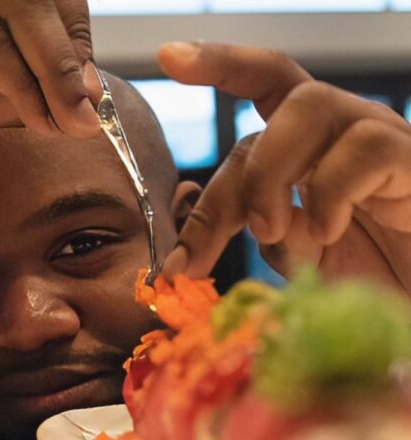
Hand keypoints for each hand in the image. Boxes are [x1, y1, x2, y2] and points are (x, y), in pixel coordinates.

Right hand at [0, 0, 99, 143]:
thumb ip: (36, 95)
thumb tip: (88, 103)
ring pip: (23, 12)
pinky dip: (17, 78)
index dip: (78, 52)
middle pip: (48, 3)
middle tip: (88, 119)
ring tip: (71, 121)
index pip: (58, 5)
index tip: (91, 103)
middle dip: (71, 67)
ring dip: (53, 73)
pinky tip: (34, 114)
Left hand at [160, 43, 410, 294]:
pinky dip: (329, 194)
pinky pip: (365, 148)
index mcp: (308, 144)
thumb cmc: (363, 275)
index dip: (219, 63)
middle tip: (222, 242)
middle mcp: (341, 130)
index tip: (167, 56)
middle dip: (235, 181)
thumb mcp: (295, 257)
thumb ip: (257, 235)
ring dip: (272, 176)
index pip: (263, 83)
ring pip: (309, 109)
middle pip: (274, 109)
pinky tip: (328, 232)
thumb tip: (186, 254)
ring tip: (273, 233)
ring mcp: (380, 140)